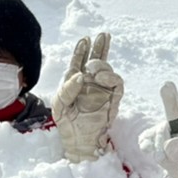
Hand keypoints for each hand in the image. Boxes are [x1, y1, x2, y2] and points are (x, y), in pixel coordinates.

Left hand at [53, 32, 123, 162]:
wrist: (79, 142)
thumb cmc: (67, 123)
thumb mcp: (60, 105)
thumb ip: (67, 89)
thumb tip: (81, 75)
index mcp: (75, 82)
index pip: (80, 62)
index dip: (82, 50)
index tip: (85, 40)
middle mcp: (90, 84)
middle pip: (97, 61)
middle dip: (100, 47)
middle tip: (103, 35)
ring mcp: (102, 91)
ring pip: (108, 70)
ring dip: (102, 64)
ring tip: (93, 67)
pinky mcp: (113, 99)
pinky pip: (117, 84)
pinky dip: (111, 77)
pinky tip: (101, 76)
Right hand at [137, 79, 177, 177]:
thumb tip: (160, 149)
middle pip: (174, 110)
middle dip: (170, 99)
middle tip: (167, 85)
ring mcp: (163, 130)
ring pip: (158, 130)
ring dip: (159, 140)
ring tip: (162, 156)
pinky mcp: (150, 138)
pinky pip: (147, 141)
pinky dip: (150, 148)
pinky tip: (155, 153)